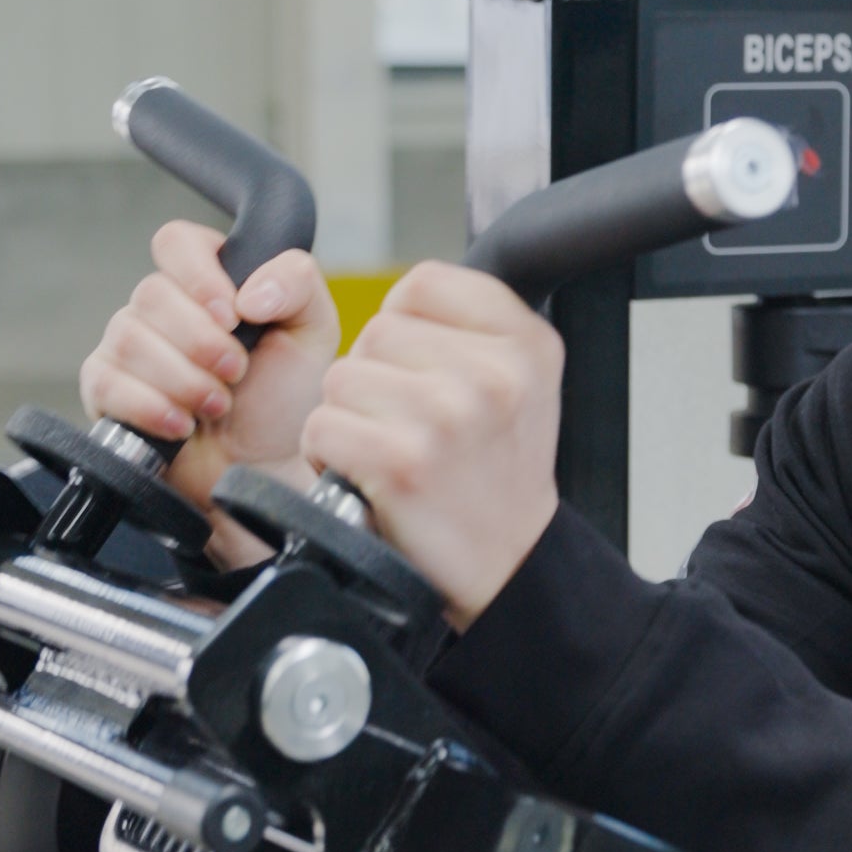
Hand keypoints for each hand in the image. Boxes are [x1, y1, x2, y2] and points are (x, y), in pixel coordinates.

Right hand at [79, 220, 338, 563]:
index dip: (200, 276)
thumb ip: (297, 283)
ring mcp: (126, 345)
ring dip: (184, 379)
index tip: (234, 316)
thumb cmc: (284, 400)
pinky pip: (108, 382)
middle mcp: (161, 306)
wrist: (263, 469)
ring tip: (218, 405)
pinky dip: (152, 407)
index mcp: (207, 280)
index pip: (176, 242)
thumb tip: (248, 292)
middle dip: (203, 342)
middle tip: (237, 373)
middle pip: (151, 293)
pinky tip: (183, 425)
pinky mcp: (105, 388)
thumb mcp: (312, 333)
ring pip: (130, 338)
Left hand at [302, 263, 562, 629]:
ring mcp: (448, 417)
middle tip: (407, 424)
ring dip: (347, 416)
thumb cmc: (498, 477)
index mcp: (528, 346)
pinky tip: (367, 475)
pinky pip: (323, 425)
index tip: (422, 368)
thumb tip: (401, 296)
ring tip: (389, 450)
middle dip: (374, 376)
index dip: (405, 323)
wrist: (508, 567)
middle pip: (377, 330)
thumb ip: (476, 327)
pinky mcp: (402, 462)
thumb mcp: (522, 385)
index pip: (425, 284)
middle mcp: (495, 376)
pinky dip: (328, 454)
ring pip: (342, 377)